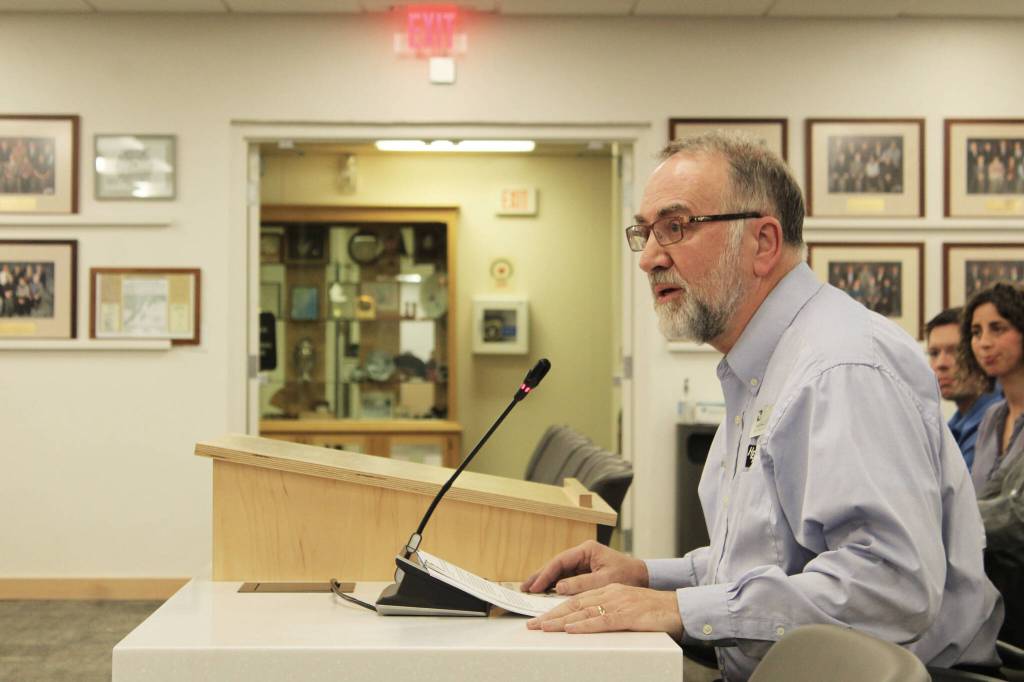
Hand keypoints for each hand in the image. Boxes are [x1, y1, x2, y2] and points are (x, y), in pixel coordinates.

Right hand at [520, 540, 648, 594]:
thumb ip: (582, 583)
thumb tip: (559, 587)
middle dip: (540, 576)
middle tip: (524, 588)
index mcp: (587, 549)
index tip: (535, 586)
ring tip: (529, 590)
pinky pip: (566, 577)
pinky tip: (545, 592)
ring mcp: (582, 562)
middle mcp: (582, 553)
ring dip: (545, 581)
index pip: (560, 561)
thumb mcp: (605, 580)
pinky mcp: (584, 571)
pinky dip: (555, 585)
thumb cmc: (628, 576)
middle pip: (556, 564)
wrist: (642, 577)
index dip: (546, 574)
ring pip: (559, 571)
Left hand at [526, 583, 682, 638]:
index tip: (541, 619)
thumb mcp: (627, 607)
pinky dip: (584, 625)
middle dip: (551, 615)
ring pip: (584, 611)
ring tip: (544, 627)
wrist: (679, 608)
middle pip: (575, 604)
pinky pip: (602, 621)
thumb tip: (586, 622)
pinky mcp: (628, 615)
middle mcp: (611, 594)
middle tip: (533, 625)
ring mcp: (619, 604)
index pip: (577, 599)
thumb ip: (608, 612)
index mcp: (609, 590)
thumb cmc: (654, 611)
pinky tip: (571, 628)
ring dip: (561, 621)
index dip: (557, 609)